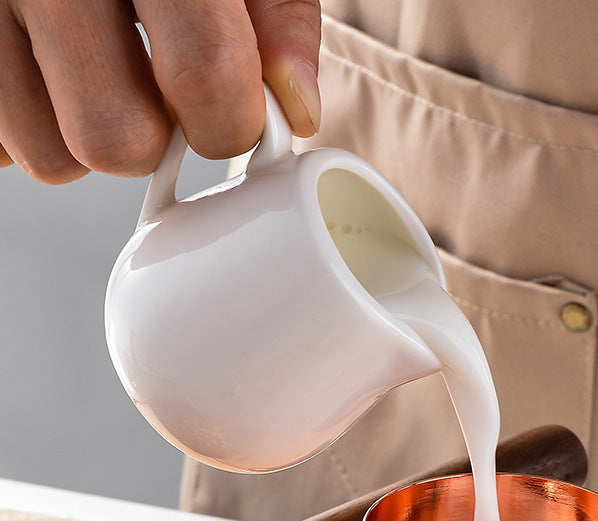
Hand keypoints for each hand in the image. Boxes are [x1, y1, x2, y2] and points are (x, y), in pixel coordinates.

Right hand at [0, 0, 320, 182]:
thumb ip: (278, 14)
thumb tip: (293, 107)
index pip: (206, 74)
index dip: (232, 120)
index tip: (235, 115)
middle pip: (116, 138)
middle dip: (154, 140)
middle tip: (158, 94)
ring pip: (52, 154)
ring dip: (87, 134)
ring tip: (98, 73)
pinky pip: (3, 145)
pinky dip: (32, 121)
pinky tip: (49, 70)